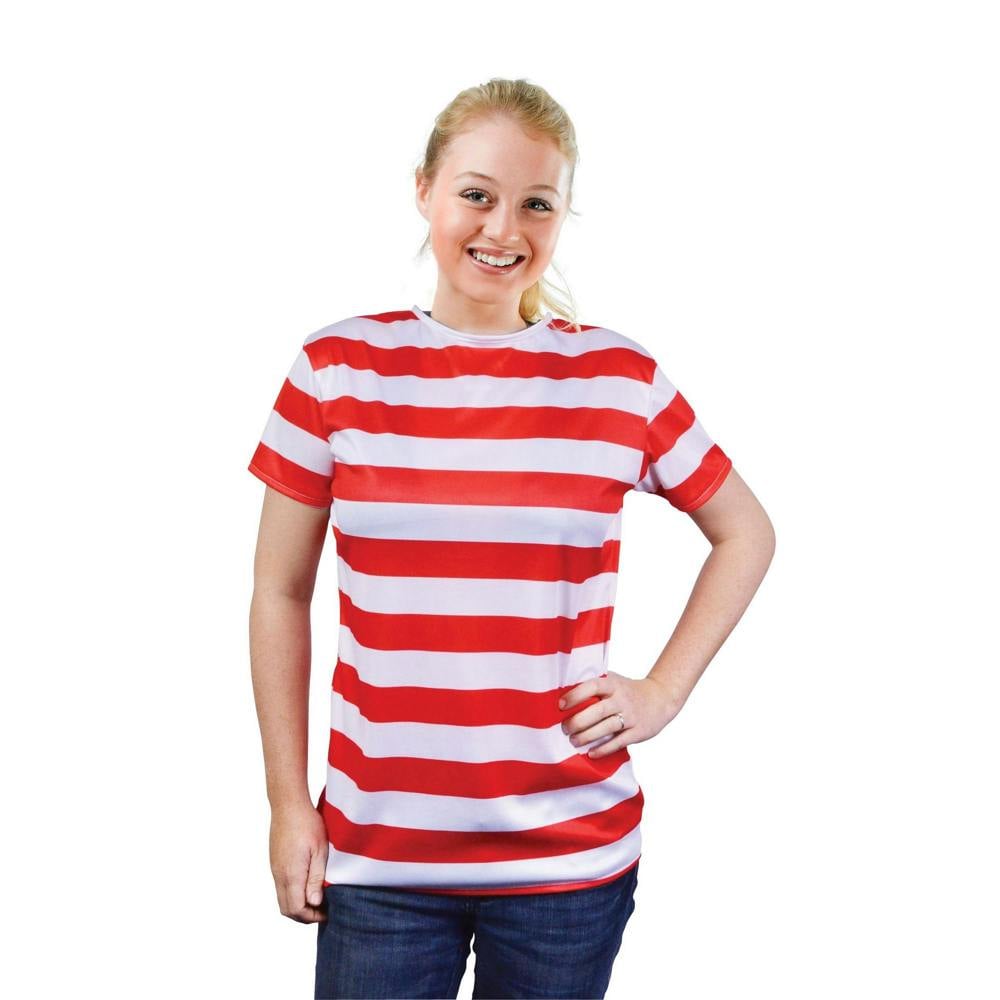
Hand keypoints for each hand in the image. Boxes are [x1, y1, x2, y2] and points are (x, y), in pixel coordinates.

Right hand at [269, 800, 328, 922]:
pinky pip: (280, 887)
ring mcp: (275, 869)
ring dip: (298, 906)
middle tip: (323, 910)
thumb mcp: (320, 851)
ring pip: (282, 899)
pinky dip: (292, 894)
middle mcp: (279, 875)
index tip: (328, 912)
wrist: (288, 805)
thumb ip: (316, 879)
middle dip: (304, 916)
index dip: (312, 917)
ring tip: (316, 898)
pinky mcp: (275, 863)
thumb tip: (315, 903)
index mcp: (291, 874)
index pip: (296, 910)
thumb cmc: (308, 824)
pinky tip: (307, 885)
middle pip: (287, 910)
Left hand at [558, 671, 681, 758]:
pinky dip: (603, 749)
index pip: (592, 686)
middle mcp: (622, 699)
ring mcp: (631, 716)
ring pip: (606, 728)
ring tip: (573, 741)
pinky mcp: (638, 732)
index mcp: (613, 684)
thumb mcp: (614, 681)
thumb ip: (595, 684)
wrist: (661, 698)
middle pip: (597, 711)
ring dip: (587, 737)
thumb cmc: (628, 689)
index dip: (575, 695)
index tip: (560, 705)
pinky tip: (591, 753)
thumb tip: (563, 690)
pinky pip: (618, 742)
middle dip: (577, 721)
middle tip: (564, 728)